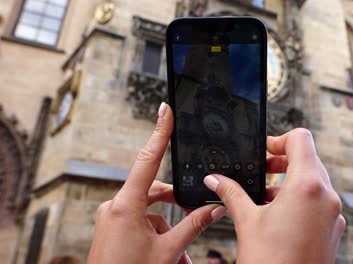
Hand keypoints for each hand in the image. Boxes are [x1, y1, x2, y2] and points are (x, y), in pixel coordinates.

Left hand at [88, 103, 226, 263]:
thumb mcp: (167, 250)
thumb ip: (193, 226)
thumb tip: (215, 208)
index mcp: (125, 206)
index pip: (148, 160)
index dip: (159, 132)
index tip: (165, 111)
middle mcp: (113, 206)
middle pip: (153, 191)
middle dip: (174, 206)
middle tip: (193, 216)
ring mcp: (109, 217)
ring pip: (147, 211)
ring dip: (165, 228)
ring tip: (177, 255)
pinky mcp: (109, 227)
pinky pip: (137, 221)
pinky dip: (153, 233)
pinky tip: (163, 255)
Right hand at [203, 128, 345, 263]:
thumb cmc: (271, 263)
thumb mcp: (247, 221)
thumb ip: (231, 193)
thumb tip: (215, 180)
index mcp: (307, 187)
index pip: (301, 139)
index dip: (280, 140)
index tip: (265, 151)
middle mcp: (327, 197)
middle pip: (308, 159)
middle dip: (282, 162)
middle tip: (261, 172)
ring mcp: (334, 214)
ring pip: (315, 181)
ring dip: (290, 182)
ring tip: (265, 196)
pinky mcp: (333, 229)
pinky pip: (319, 202)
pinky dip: (301, 200)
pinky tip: (279, 215)